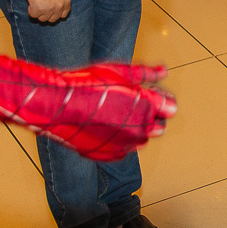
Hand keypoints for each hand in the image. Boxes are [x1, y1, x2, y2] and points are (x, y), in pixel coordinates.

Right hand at [26, 0, 71, 22]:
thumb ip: (57, 1)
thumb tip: (52, 13)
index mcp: (66, 1)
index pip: (63, 15)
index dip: (54, 13)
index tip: (48, 9)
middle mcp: (60, 6)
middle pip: (52, 19)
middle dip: (45, 14)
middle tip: (40, 4)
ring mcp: (50, 9)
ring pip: (42, 19)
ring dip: (38, 12)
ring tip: (36, 0)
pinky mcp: (39, 9)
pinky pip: (33, 15)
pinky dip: (30, 9)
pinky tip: (32, 0)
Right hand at [44, 62, 175, 160]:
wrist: (55, 106)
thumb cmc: (86, 84)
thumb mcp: (118, 71)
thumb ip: (145, 74)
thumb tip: (163, 72)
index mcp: (146, 106)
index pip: (170, 108)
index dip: (161, 100)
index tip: (150, 95)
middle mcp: (140, 129)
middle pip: (159, 126)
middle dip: (150, 116)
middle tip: (130, 103)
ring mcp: (125, 145)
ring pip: (141, 139)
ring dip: (134, 129)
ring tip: (112, 113)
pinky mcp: (110, 155)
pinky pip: (122, 149)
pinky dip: (117, 140)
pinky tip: (102, 126)